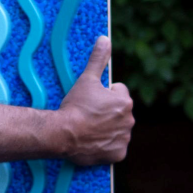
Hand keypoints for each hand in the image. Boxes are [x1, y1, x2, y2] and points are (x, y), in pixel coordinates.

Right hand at [58, 36, 133, 165]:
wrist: (63, 134)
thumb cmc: (75, 106)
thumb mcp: (86, 80)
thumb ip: (98, 59)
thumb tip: (105, 39)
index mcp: (125, 101)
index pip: (118, 93)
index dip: (102, 96)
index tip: (90, 102)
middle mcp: (129, 120)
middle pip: (118, 112)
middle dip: (106, 113)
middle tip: (87, 116)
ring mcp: (124, 138)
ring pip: (116, 130)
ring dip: (106, 129)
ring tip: (88, 129)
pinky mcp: (117, 154)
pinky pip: (114, 148)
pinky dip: (105, 146)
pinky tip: (92, 142)